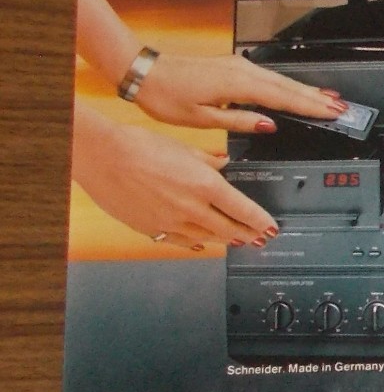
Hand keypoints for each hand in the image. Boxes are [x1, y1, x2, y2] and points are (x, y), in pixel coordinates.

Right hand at [73, 109, 276, 247]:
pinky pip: (178, 241)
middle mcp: (190, 207)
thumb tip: (223, 164)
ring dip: (224, 240)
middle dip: (248, 235)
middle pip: (228, 228)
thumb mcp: (186, 149)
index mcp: (205, 184)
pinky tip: (202, 245)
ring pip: (206, 238)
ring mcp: (169, 221)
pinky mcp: (150, 228)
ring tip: (238, 241)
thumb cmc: (140, 147)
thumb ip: (208, 161)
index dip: (260, 221)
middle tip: (260, 239)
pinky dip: (194, 244)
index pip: (242, 209)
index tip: (270, 227)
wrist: (103, 157)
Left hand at [76, 0, 342, 132]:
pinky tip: (296, 91)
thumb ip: (238, 121)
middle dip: (317, 97)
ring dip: (306, 90)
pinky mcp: (234, 66)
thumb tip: (268, 125)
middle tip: (343, 108)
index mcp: (237, 84)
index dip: (311, 106)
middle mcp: (242, 70)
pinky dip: (288, 85)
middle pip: (289, 86)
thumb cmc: (166, 96)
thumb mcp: (200, 119)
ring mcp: (240, 65)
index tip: (333, 113)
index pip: (283, 98)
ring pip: (281, 80)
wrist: (146, 72)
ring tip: (329, 101)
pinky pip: (269, 76)